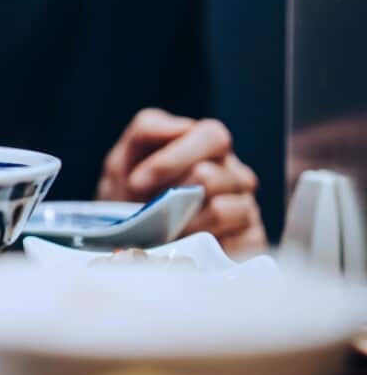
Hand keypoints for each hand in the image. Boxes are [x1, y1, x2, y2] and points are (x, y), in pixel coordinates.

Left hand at [97, 108, 265, 256]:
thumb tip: (179, 129)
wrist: (127, 246)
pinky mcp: (251, 241)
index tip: (135, 182)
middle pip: (211, 175)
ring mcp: (246, 208)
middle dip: (169, 194)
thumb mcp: (123, 161)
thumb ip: (146, 131)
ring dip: (179, 224)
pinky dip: (197, 245)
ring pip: (220, 209)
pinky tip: (181, 245)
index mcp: (208, 147)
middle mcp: (233, 174)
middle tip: (145, 208)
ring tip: (159, 231)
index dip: (171, 159)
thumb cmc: (128, 198)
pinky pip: (231, 241)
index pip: (212, 136)